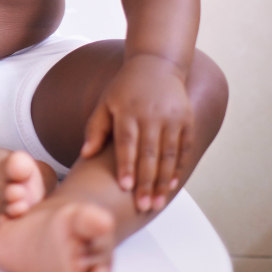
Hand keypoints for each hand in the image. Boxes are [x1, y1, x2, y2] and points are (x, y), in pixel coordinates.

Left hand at [80, 55, 194, 212]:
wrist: (156, 65)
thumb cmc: (125, 89)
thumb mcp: (105, 103)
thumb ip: (95, 128)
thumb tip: (85, 154)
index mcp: (128, 111)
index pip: (127, 143)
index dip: (127, 166)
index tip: (125, 187)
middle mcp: (151, 115)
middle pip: (149, 154)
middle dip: (146, 182)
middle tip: (143, 205)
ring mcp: (172, 118)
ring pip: (168, 155)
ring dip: (163, 181)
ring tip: (156, 203)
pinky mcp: (187, 121)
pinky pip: (183, 149)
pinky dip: (178, 168)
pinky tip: (171, 185)